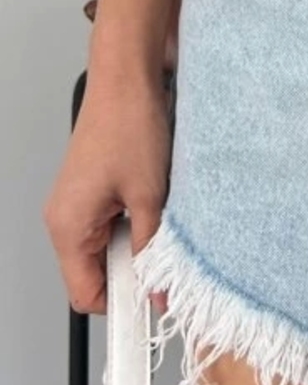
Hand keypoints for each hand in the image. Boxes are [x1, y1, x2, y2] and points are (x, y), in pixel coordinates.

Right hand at [43, 68, 171, 316]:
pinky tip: (154, 206)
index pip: (85, 295)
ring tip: (160, 222)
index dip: (119, 304)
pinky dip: (133, 224)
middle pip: (94, 273)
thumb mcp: (150, 195)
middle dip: (131, 272)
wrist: (127, 78)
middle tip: (166, 262)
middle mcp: (64, 218)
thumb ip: (153, 247)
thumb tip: (157, 290)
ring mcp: (75, 204)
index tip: (151, 306)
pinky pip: (109, 224)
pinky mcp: (90, 189)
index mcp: (68, 227)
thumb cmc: (130, 124)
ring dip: (135, 244)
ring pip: (105, 248)